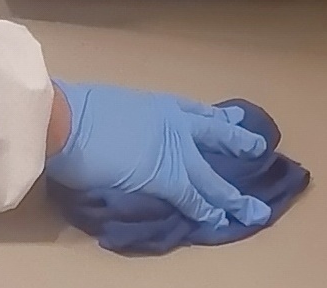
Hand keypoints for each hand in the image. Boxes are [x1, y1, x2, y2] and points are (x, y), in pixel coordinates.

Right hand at [43, 83, 271, 232]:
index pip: (196, 111)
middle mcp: (173, 123)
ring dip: (235, 196)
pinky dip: (209, 212)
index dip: (217, 117)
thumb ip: (129, 121)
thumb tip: (125, 135)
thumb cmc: (77, 109)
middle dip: (240, 143)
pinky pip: (195, 199)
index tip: (234, 119)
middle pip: (217, 134)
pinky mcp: (168, 178)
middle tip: (259, 148)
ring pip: (214, 177)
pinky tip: (221, 222)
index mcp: (156, 103)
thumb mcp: (112, 106)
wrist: (67, 120)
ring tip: (254, 210)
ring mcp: (174, 151)